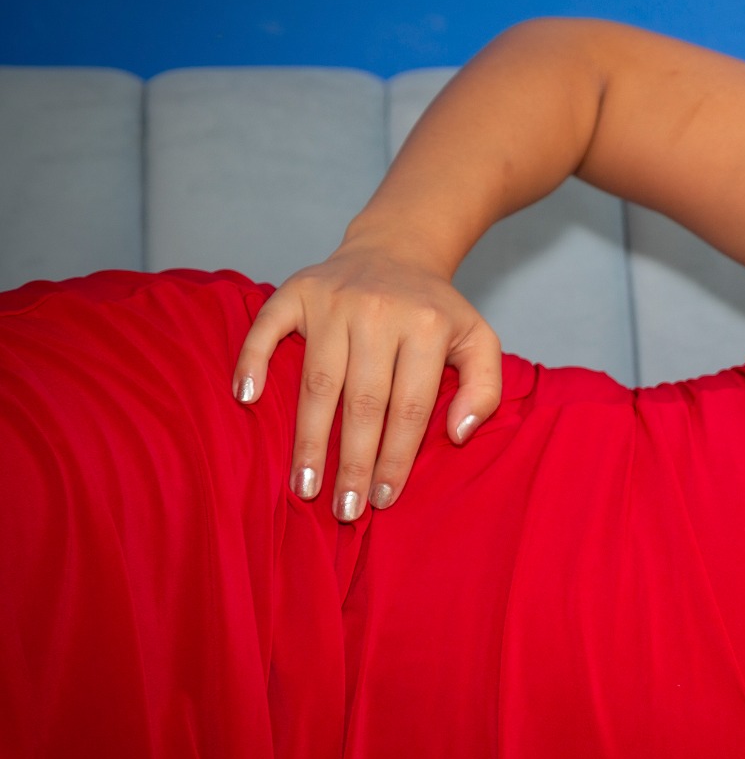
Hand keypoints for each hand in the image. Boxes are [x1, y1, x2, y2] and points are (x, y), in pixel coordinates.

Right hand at [230, 243, 502, 520]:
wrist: (397, 249)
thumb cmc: (436, 312)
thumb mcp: (479, 341)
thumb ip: (484, 389)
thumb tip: (458, 435)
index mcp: (428, 327)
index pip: (411, 406)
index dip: (396, 457)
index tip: (382, 499)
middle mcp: (380, 312)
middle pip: (363, 401)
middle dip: (352, 461)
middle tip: (342, 509)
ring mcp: (334, 300)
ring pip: (318, 379)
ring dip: (307, 437)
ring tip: (303, 485)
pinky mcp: (296, 290)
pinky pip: (267, 328)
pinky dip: (252, 361)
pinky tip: (246, 399)